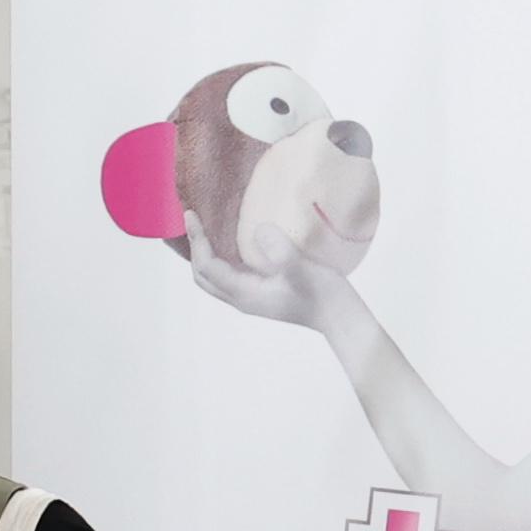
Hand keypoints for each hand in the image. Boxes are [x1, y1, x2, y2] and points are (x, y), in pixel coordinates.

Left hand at [178, 214, 340, 330]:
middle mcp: (242, 298)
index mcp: (245, 294)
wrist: (340, 316)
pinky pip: (230, 274)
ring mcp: (251, 297)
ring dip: (204, 253)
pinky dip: (220, 256)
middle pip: (202, 276)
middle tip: (191, 218)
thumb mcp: (303, 268)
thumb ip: (280, 251)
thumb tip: (259, 230)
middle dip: (193, 248)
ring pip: (214, 276)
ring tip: (203, 227)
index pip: (207, 266)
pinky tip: (228, 240)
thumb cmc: (324, 294)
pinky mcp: (261, 292)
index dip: (196, 240)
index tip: (191, 214)